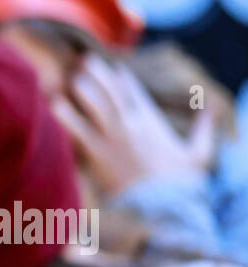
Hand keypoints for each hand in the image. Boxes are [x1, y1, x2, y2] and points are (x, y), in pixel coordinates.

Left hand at [51, 54, 214, 199]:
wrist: (162, 205)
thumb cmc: (180, 182)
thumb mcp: (198, 153)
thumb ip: (203, 128)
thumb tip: (211, 109)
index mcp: (151, 122)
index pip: (134, 93)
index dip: (122, 79)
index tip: (113, 69)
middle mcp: (131, 126)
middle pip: (112, 93)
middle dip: (100, 75)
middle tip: (85, 61)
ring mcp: (113, 139)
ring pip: (96, 107)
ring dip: (84, 90)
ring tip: (72, 77)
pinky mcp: (98, 155)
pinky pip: (79, 131)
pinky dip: (67, 117)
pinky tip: (55, 103)